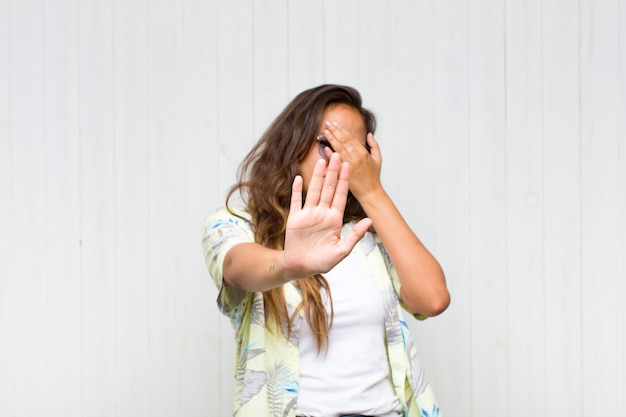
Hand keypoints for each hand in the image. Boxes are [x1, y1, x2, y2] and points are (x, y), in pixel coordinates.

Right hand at [282, 153, 372, 277]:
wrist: (301, 267)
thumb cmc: (322, 261)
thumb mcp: (342, 250)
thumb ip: (355, 235)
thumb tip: (370, 221)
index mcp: (334, 219)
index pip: (340, 195)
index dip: (344, 181)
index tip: (348, 165)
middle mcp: (322, 213)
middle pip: (328, 188)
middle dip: (333, 172)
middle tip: (337, 155)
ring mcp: (308, 214)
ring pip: (314, 190)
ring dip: (317, 176)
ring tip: (321, 160)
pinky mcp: (295, 218)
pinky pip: (296, 201)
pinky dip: (296, 190)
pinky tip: (298, 178)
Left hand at [322, 121, 382, 201]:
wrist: (370, 192)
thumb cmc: (374, 176)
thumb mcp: (378, 159)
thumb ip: (374, 145)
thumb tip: (369, 134)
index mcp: (364, 153)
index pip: (351, 138)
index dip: (342, 130)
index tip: (336, 124)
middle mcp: (356, 157)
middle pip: (344, 141)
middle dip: (335, 131)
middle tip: (328, 124)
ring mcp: (350, 165)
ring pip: (339, 149)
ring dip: (331, 139)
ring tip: (325, 132)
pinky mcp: (345, 173)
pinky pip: (336, 162)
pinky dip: (330, 154)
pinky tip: (325, 148)